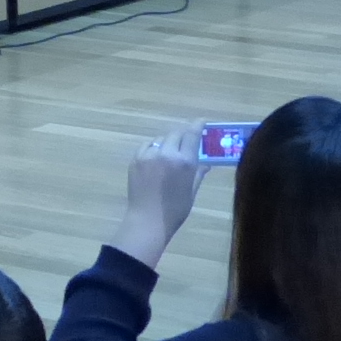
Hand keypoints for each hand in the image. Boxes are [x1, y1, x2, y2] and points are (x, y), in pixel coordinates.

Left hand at [109, 126, 207, 269]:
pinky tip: (157, 157)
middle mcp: (166, 153)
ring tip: (172, 152)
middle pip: (176, 134)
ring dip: (168, 142)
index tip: (201, 121)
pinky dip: (154, 147)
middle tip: (188, 140)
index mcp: (184, 162)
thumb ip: (198, 173)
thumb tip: (206, 162)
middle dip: (183, 134)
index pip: (192, 135)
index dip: (197, 125)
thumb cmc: (176, 209)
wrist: (148, 218)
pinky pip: (147, 146)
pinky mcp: (135, 158)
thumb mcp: (192, 191)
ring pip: (161, 139)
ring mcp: (148, 154)